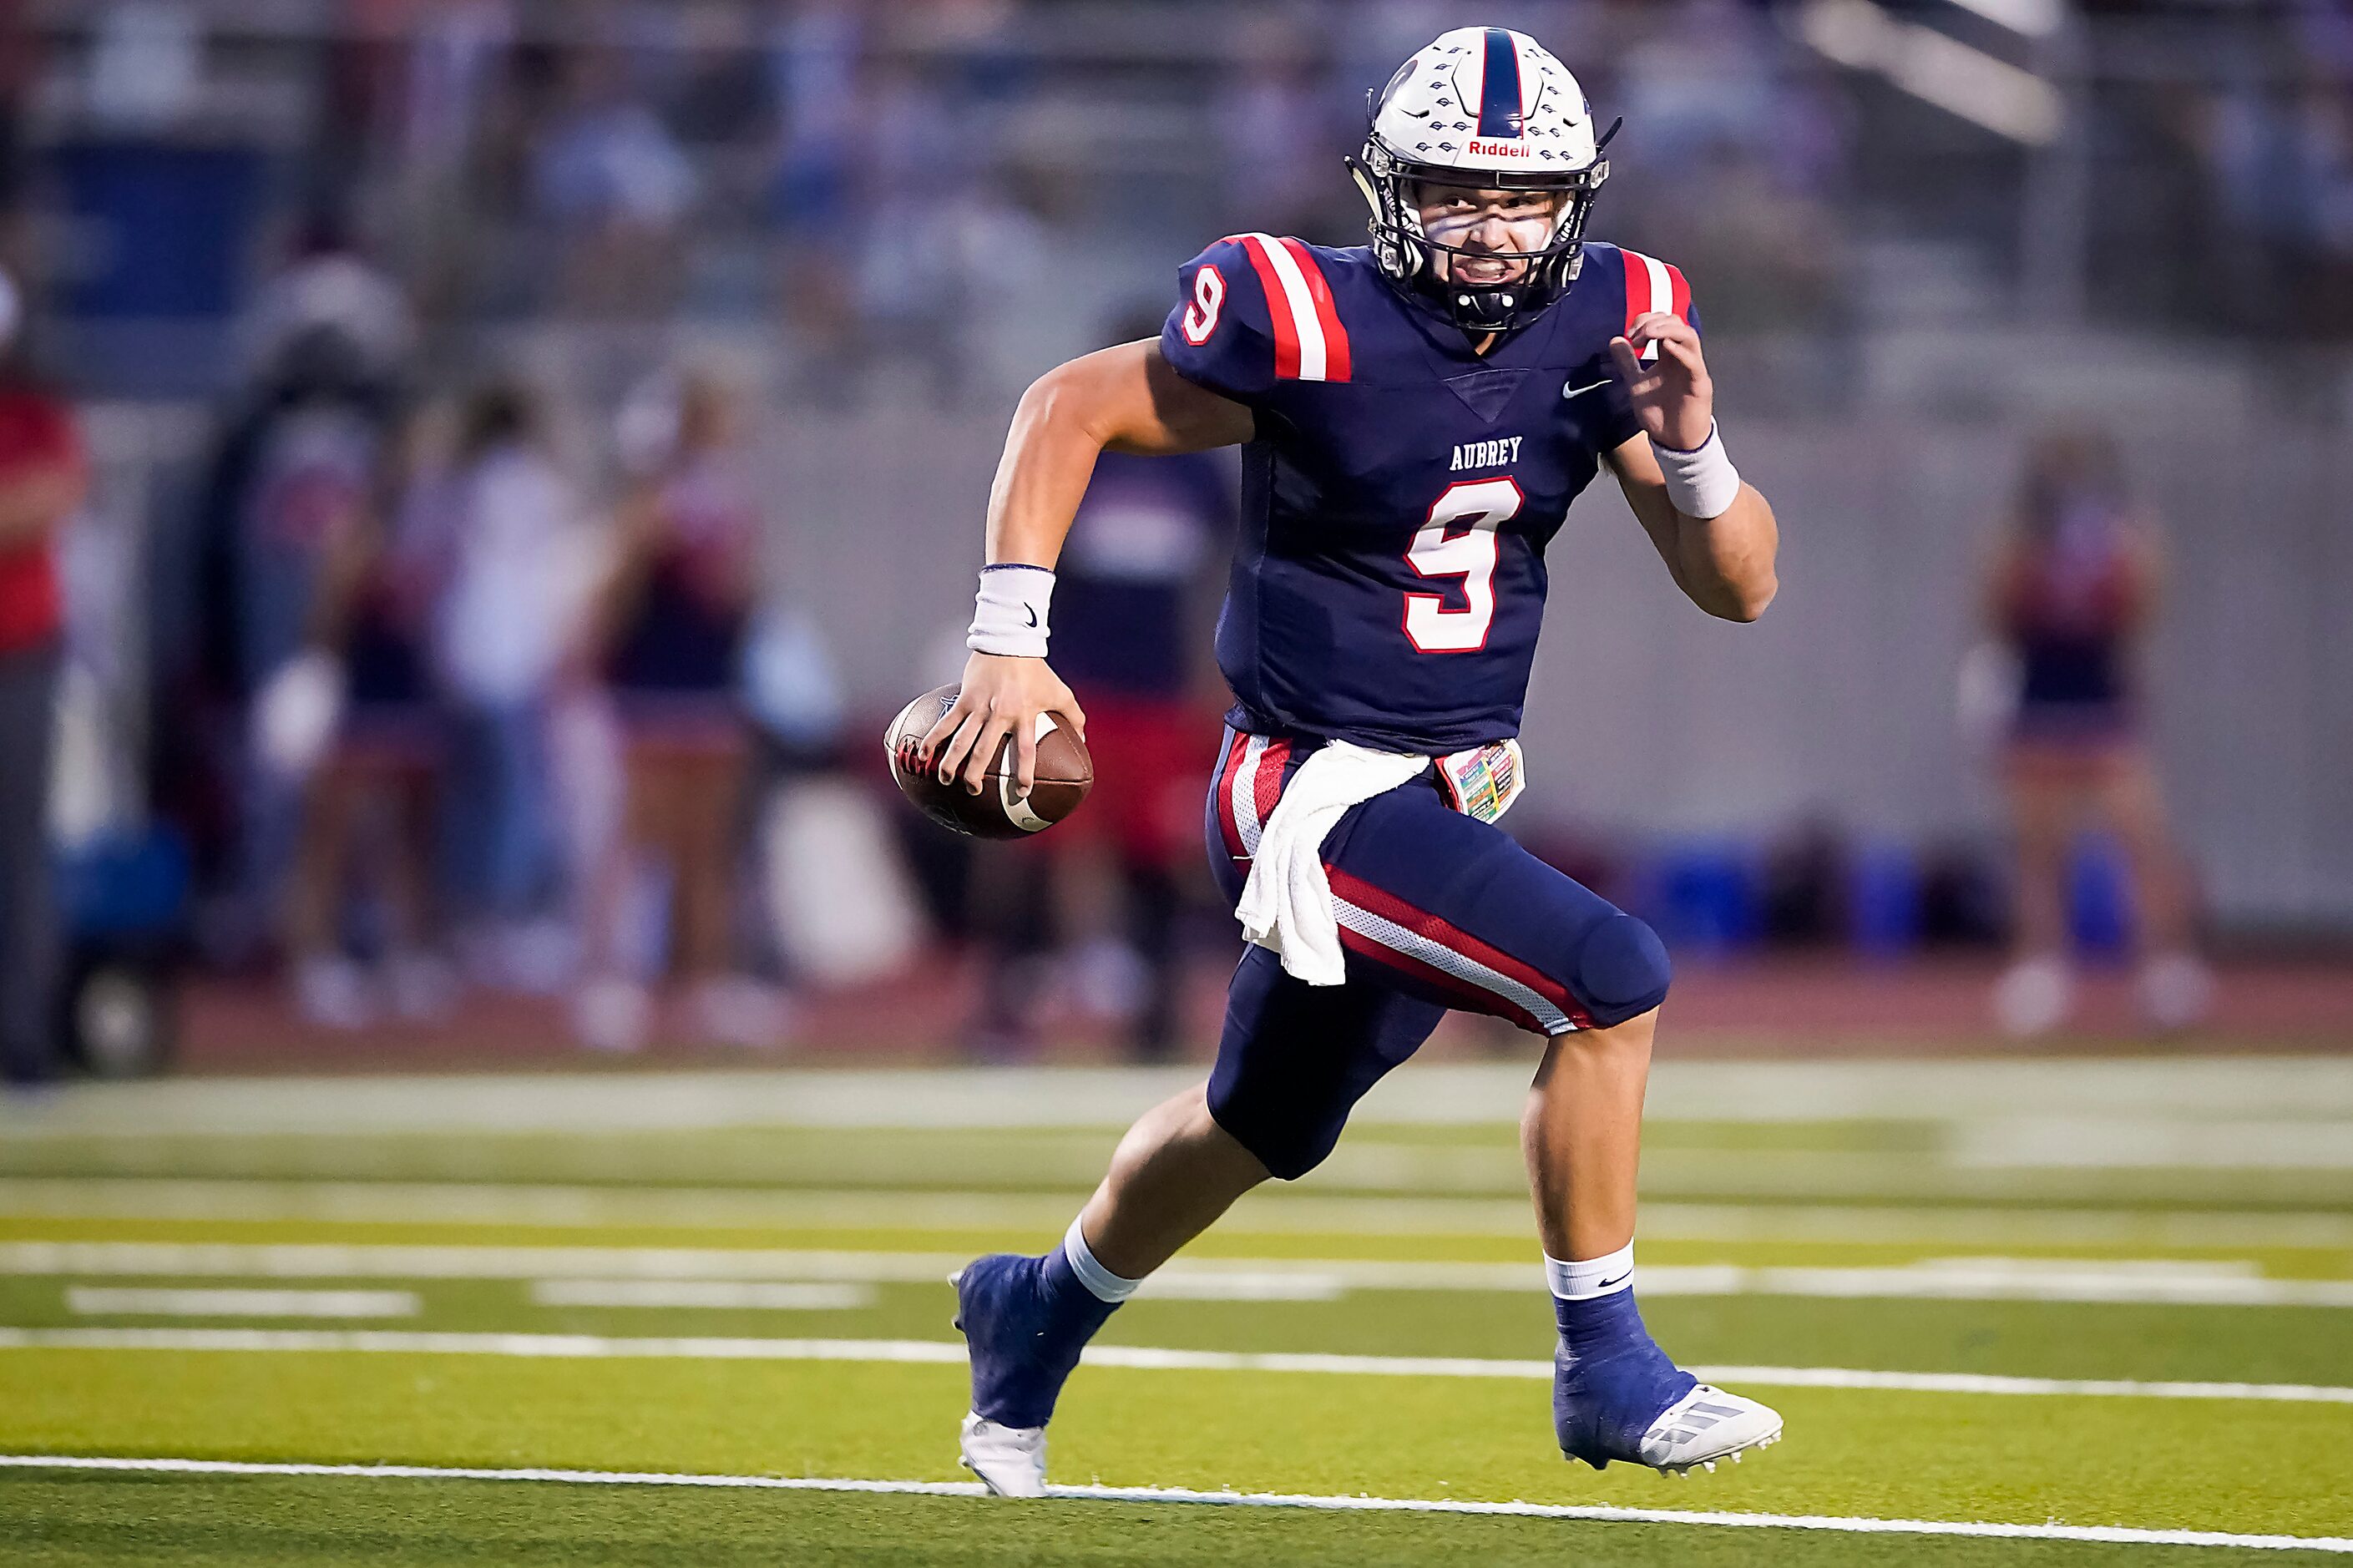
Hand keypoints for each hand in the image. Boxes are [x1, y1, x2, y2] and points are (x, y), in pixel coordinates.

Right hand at [919, 651, 1086, 801]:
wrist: (1009, 641)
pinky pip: (947, 722)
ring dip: (951, 761)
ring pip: (961, 739)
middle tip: (973, 790)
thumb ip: (1074, 717)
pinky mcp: (965, 699)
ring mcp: (980, 707)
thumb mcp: (1060, 692)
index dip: (1024, 772)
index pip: (1025, 750)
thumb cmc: (1037, 670)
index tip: (1022, 791)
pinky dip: (934, 738)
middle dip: (976, 774)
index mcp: (1024, 715)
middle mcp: (1001, 714)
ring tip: (945, 779)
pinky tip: (924, 754)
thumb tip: (1083, 740)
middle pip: (985, 750)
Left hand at [1609, 311, 1713, 452]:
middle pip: (1677, 323)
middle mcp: (1682, 357)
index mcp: (1669, 355)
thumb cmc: (1660, 413)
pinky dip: (1681, 351)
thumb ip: (1628, 362)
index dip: (1646, 321)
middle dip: (1654, 322)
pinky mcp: (1699, 385)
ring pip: (1689, 336)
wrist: (1673, 440)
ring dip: (1668, 329)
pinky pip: (1694, 362)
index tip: (1629, 334)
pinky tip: (1666, 347)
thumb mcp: (1636, 384)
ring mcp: (1692, 369)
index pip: (1663, 323)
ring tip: (1649, 333)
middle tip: (1636, 335)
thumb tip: (1616, 339)